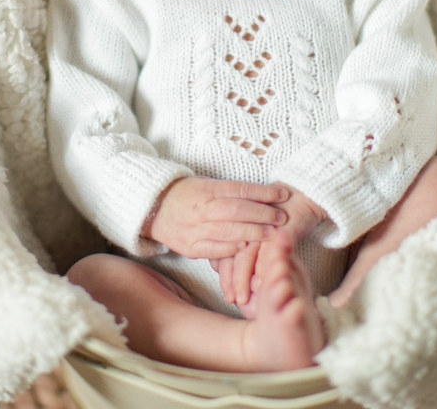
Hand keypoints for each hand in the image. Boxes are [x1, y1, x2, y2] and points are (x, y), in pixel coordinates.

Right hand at [144, 177, 288, 259]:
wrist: (153, 210)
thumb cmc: (186, 195)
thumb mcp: (206, 185)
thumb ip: (231, 192)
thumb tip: (264, 196)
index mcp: (206, 189)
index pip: (240, 189)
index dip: (264, 192)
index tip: (283, 194)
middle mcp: (201, 208)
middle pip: (237, 210)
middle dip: (263, 214)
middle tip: (282, 217)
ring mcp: (195, 228)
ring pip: (228, 231)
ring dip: (253, 233)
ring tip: (272, 234)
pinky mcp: (190, 247)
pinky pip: (215, 250)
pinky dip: (232, 249)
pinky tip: (247, 248)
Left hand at [216, 185, 326, 306]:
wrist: (301, 197)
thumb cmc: (277, 217)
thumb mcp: (256, 231)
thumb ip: (239, 246)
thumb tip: (219, 268)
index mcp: (236, 223)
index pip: (221, 250)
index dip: (223, 273)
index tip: (226, 293)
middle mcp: (244, 225)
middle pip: (229, 254)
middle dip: (229, 279)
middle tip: (230, 299)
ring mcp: (260, 227)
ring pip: (244, 255)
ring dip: (241, 279)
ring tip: (241, 298)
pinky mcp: (277, 229)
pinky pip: (266, 251)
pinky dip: (260, 269)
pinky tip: (258, 284)